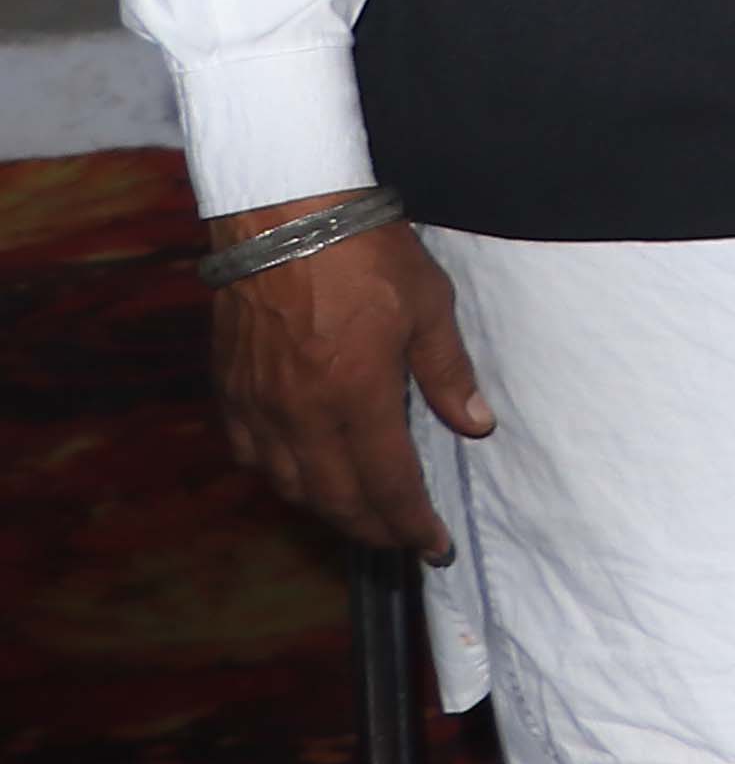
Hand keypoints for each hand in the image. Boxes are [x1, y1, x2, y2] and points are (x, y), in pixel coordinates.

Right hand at [207, 203, 486, 561]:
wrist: (284, 216)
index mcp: (357, 396)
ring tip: (359, 515)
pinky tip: (298, 475)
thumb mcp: (428, 305)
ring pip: (289, 484)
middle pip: (336, 498)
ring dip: (327, 509)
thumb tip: (475, 425)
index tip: (433, 547)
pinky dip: (279, 476)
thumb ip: (448, 372)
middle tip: (401, 540)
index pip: (388, 484)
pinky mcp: (230, 388)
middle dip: (372, 527)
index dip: (412, 523)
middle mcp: (301, 414)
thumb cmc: (366, 253)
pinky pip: (250, 454)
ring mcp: (259, 405)